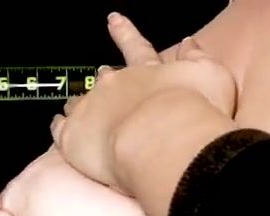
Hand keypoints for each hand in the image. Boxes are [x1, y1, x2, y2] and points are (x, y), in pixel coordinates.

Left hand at [49, 13, 235, 190]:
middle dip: (105, 76)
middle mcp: (115, 85)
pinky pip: (59, 127)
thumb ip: (198, 59)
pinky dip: (59, 124)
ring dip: (79, 102)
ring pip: (78, 100)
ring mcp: (90, 109)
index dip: (125, 33)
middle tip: (102, 74)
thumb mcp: (211, 76)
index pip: (135, 47)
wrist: (164, 142)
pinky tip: (58, 124)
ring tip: (75, 105)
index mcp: (146, 71)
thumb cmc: (194, 112)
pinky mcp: (72, 136)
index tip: (113, 20)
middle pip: (105, 77)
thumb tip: (188, 42)